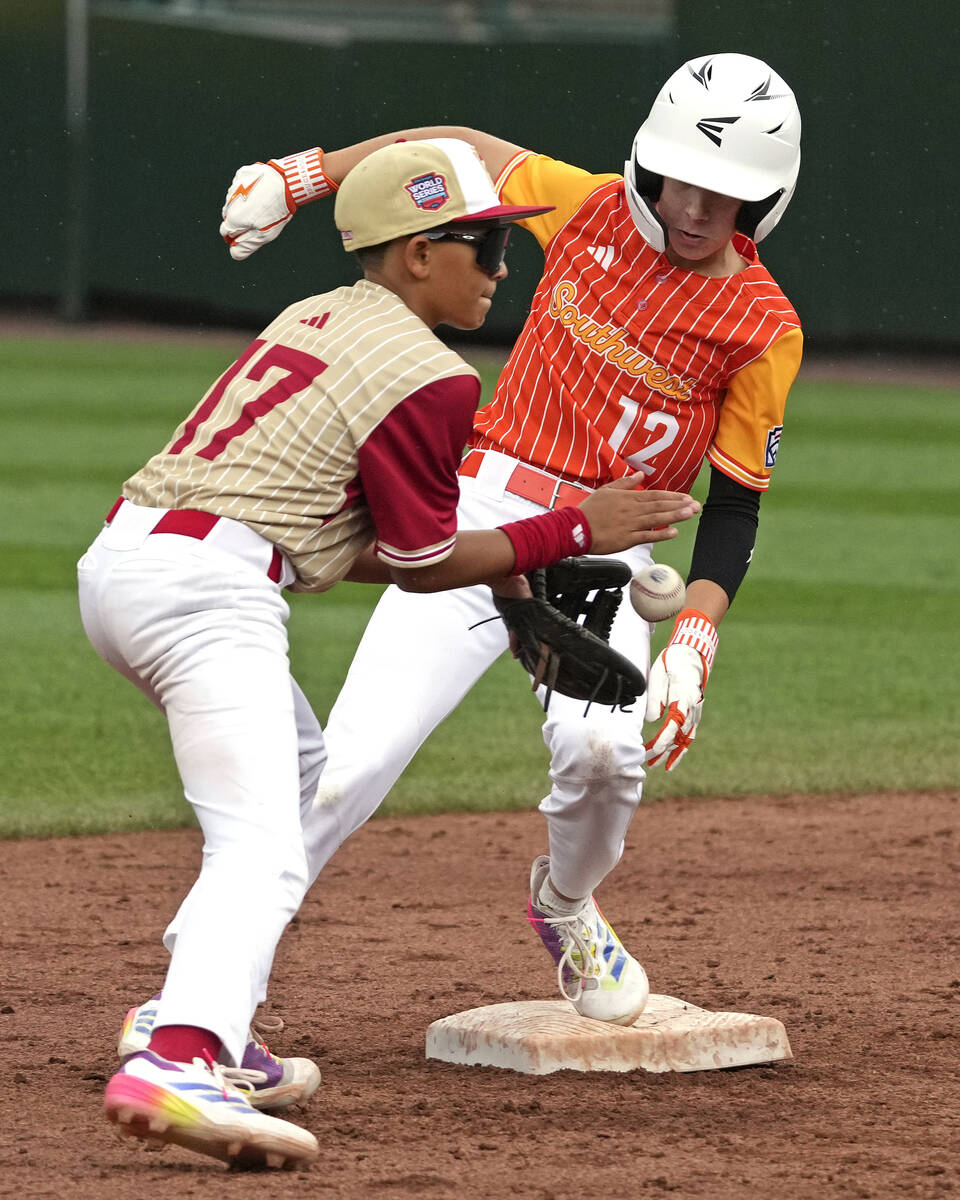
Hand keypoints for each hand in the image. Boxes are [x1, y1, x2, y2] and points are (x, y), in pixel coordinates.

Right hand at [219, 147, 333, 260]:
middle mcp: (229, 201)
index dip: (235, 235)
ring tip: (261, 204)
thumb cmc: (276, 211)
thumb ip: (247, 245)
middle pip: (228, 215)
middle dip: (239, 219)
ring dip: (243, 204)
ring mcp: (234, 185)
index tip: (247, 234)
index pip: (225, 232)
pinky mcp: (242, 173)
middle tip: (257, 218)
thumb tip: (234, 254)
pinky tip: (260, 191)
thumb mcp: (264, 234)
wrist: (286, 182)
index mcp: (233, 218)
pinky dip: (247, 189)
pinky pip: (240, 184)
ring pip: (234, 199)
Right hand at [578, 474, 699, 554]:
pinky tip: (673, 532)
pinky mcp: (626, 539)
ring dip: (675, 516)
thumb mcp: (606, 490)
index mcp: (628, 497)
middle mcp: (632, 510)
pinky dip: (660, 534)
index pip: (654, 495)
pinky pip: (646, 536)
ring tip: (690, 514)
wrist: (575, 528)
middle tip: (696, 505)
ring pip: (656, 519)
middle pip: (659, 506)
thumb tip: (639, 475)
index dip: (672, 496)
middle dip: (679, 505)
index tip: (686, 497)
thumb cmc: (589, 510)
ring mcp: (630, 525)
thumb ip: (624, 483)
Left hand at [644, 610, 717, 770]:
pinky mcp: (694, 714)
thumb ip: (655, 698)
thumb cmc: (669, 665)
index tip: (654, 748)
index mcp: (684, 697)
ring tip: (658, 766)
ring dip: (673, 753)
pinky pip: (689, 735)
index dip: (665, 738)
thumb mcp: (657, 676)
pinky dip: (681, 748)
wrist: (689, 655)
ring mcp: (696, 712)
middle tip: (648, 761)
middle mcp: (694, 707)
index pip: (675, 723)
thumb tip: (652, 720)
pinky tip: (672, 759)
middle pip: (681, 735)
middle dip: (665, 750)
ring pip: (686, 738)